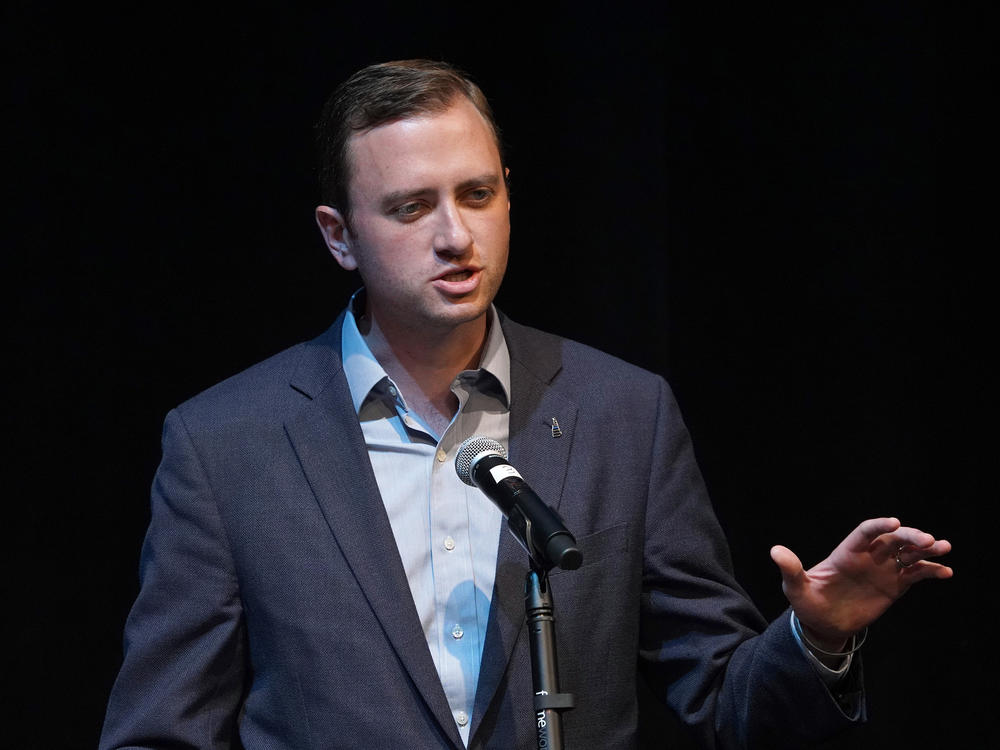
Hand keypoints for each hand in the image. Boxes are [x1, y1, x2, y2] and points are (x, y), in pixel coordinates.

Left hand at [770, 517, 951, 647]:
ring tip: (944, 548)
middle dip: (910, 536)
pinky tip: (946, 572)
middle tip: (930, 540)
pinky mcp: (893, 586)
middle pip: (893, 539)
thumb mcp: (794, 587)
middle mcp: (868, 557)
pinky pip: (915, 574)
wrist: (822, 624)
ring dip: (926, 550)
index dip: (879, 526)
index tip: (894, 522)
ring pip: (908, 553)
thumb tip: (775, 551)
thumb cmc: (806, 602)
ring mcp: (883, 570)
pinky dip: (930, 571)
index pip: (865, 532)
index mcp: (846, 553)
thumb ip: (790, 569)